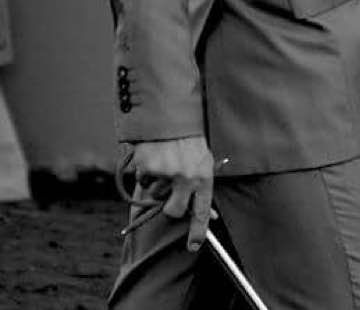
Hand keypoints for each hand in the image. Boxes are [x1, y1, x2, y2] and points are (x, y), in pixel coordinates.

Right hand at [130, 136, 212, 250]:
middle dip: (170, 208)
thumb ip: (202, 188)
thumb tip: (210, 217)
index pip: (202, 211)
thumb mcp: (204, 162)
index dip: (198, 231)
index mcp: (203, 176)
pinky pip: (144, 180)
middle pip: (173, 211)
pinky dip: (147, 172)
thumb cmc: (191, 143)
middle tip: (170, 193)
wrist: (172, 117)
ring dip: (159, 184)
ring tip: (167, 162)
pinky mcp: (149, 167)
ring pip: (156, 195)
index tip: (193, 246)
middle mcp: (185, 178)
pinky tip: (156, 157)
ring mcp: (166, 174)